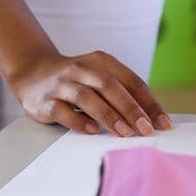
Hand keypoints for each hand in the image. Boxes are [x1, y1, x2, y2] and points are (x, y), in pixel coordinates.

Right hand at [7, 50, 171, 136]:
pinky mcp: (45, 100)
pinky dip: (78, 121)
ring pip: (87, 98)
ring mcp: (62, 83)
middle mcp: (82, 68)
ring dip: (109, 115)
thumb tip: (151, 118)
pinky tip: (92, 131)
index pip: (132, 81)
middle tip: (145, 129)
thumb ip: (122, 93)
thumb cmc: (77, 80)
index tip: (163, 122)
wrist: (32, 73)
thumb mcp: (99, 78)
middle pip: (111, 87)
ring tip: (125, 133)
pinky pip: (62, 111)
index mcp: (102, 61)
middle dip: (131, 109)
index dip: (149, 102)